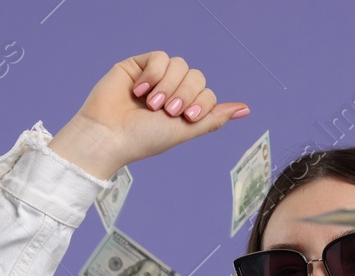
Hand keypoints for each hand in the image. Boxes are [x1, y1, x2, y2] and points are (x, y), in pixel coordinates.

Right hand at [52, 50, 249, 176]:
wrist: (110, 134)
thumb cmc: (144, 139)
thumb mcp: (185, 131)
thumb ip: (213, 118)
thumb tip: (245, 109)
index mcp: (184, 109)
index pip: (207, 93)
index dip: (200, 103)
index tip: (184, 117)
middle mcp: (172, 92)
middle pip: (197, 76)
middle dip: (185, 94)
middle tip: (166, 111)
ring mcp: (155, 78)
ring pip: (180, 65)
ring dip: (168, 86)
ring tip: (150, 103)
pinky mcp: (138, 66)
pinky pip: (160, 57)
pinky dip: (153, 73)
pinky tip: (139, 89)